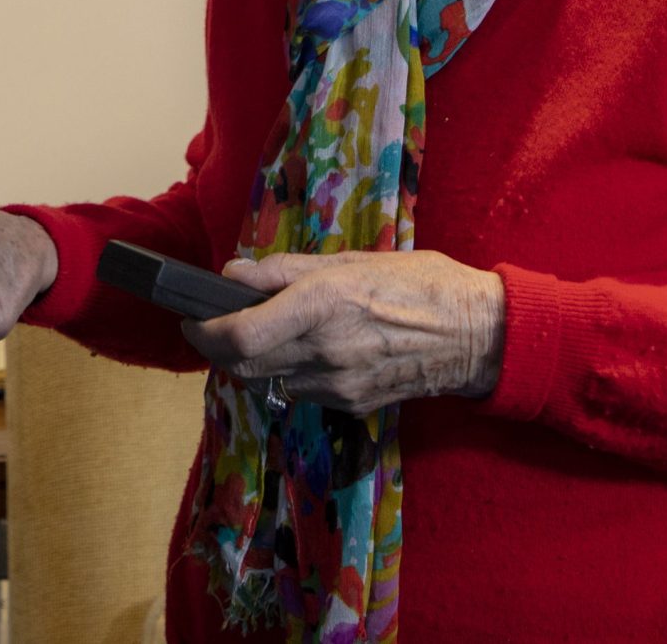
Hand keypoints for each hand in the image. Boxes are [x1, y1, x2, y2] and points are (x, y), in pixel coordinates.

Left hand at [181, 250, 504, 414]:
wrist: (476, 335)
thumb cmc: (418, 284)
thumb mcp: (350, 261)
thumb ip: (285, 272)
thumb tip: (233, 274)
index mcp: (320, 305)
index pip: (237, 336)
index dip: (202, 333)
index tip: (190, 320)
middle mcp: (324, 350)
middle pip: (242, 365)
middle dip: (219, 348)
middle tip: (215, 325)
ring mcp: (338, 384)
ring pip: (269, 380)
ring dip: (256, 361)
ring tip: (267, 332)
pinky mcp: (352, 405)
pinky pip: (302, 392)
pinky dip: (291, 372)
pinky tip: (310, 350)